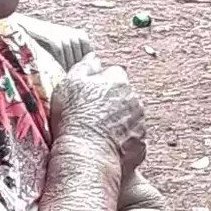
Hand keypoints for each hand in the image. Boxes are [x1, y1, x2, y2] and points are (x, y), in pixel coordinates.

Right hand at [50, 54, 146, 171]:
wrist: (85, 153)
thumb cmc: (74, 117)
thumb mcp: (69, 84)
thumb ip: (84, 67)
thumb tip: (94, 57)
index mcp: (118, 81)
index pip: (114, 74)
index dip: (101, 85)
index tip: (90, 96)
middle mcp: (134, 99)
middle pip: (125, 96)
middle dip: (113, 103)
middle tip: (92, 115)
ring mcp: (140, 123)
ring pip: (130, 118)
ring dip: (119, 123)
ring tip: (98, 133)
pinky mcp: (141, 145)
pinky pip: (132, 140)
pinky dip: (123, 143)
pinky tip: (106, 147)